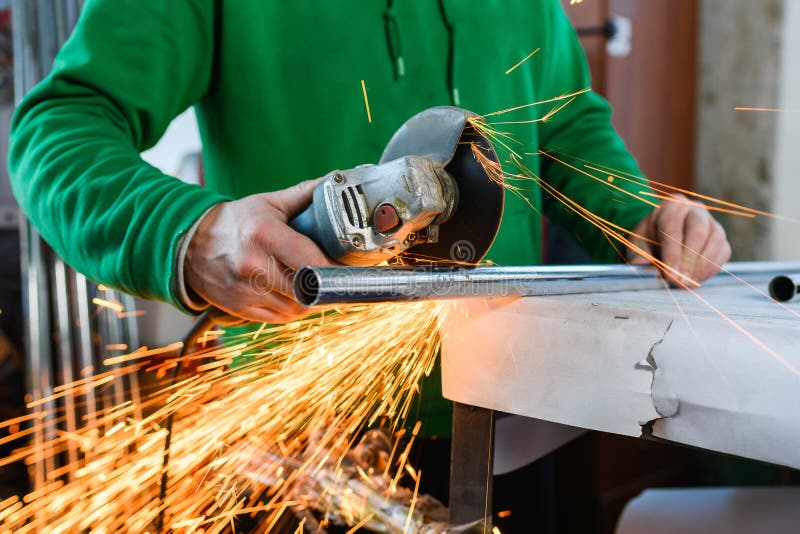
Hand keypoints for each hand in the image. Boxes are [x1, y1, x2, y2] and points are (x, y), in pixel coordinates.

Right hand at [185, 178, 333, 322]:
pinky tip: (296, 295)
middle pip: (307, 290)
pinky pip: (280, 318)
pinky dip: (294, 310)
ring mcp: (245, 290)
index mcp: (264, 235)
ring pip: (296, 308)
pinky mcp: (240, 308)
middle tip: (337, 279)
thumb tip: (332, 181)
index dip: (336, 269)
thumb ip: (302, 194)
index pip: (310, 260)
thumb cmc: (234, 222)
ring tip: (315, 286)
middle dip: (327, 287)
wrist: (189, 244)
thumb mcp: (267, 203)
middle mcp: (253, 265)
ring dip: (312, 301)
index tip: (350, 270)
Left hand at [626, 193, 730, 283]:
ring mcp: (711, 222)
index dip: (672, 252)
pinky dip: (711, 268)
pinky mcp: (720, 238)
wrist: (659, 240)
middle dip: (689, 260)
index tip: (670, 274)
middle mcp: (694, 209)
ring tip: (687, 283)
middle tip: (680, 281)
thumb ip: (641, 261)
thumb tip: (651, 275)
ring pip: (714, 241)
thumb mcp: (637, 249)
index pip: (673, 226)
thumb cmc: (647, 242)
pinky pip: (723, 252)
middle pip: (698, 231)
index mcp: (669, 206)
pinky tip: (696, 279)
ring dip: (701, 266)